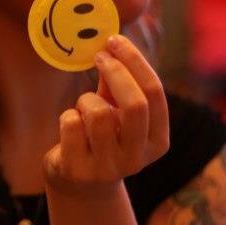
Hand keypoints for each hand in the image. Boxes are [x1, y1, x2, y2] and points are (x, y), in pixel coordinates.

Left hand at [44, 35, 168, 195]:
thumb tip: (112, 44)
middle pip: (135, 104)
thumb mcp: (116, 110)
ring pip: (98, 113)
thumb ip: (118, 82)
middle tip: (99, 55)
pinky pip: (71, 125)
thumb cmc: (102, 136)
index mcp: (158, 141)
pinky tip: (71, 129)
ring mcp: (109, 168)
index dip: (134, 61)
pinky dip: (68, 117)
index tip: (115, 41)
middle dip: (116, 71)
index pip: (154, 93)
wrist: (80, 184)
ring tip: (83, 109)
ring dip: (85, 100)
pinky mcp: (79, 171)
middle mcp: (138, 158)